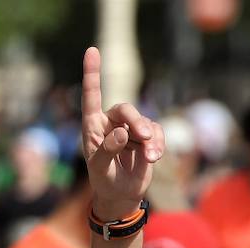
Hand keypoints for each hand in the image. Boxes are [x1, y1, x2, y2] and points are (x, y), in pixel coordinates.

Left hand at [79, 47, 164, 219]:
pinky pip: (156, 133)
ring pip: (144, 122)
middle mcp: (110, 123)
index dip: (92, 74)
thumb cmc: (104, 180)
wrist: (121, 195)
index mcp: (92, 126)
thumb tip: (121, 131)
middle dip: (136, 120)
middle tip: (142, 135)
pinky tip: (154, 158)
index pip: (92, 96)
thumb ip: (107, 150)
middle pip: (125, 109)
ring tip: (150, 157)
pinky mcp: (146, 136)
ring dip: (149, 139)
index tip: (92, 50)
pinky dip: (157, 144)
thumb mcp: (100, 168)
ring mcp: (130, 128)